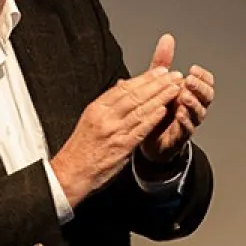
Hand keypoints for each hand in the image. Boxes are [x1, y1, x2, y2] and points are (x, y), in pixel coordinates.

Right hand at [51, 66, 182, 205]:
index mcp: (96, 108)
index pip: (124, 88)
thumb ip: (106, 107)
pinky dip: (153, 118)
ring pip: (141, 109)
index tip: (159, 71)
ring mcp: (114, 131)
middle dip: (157, 83)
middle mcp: (105, 117)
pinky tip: (164, 110)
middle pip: (135, 94)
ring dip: (160, 97)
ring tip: (174, 88)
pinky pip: (140, 129)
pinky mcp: (122, 147)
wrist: (70, 174)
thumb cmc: (80, 150)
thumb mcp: (89, 121)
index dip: (144, 78)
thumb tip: (120, 90)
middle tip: (173, 75)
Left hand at [140, 34, 213, 163]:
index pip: (206, 82)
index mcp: (190, 93)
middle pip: (207, 97)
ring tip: (184, 96)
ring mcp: (188, 122)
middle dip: (200, 87)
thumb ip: (163, 62)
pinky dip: (184, 121)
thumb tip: (167, 38)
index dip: (203, 76)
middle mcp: (193, 107)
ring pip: (198, 113)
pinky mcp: (179, 137)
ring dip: (193, 103)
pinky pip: (186, 129)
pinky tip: (179, 113)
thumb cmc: (157, 109)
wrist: (148, 139)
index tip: (193, 69)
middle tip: (189, 81)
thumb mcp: (158, 82)